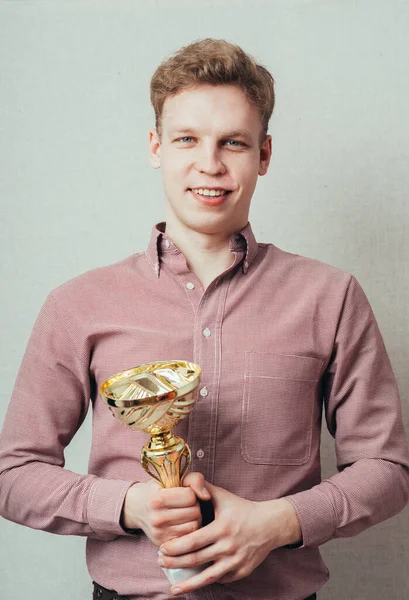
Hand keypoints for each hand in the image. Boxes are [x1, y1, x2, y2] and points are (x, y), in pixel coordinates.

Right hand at [121, 472, 210, 546]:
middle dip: (194, 506)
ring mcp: (160, 534)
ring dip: (194, 518)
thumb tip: (207, 496)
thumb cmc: (158, 490)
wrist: (136, 508)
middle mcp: (157, 518)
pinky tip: (183, 524)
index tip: (184, 492)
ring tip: (186, 513)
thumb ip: (194, 479)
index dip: (191, 493)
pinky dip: (190, 530)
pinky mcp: (164, 545)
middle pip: (195, 512)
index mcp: (157, 499)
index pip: (190, 496)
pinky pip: (189, 538)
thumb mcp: (172, 478)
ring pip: (195, 526)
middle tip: (185, 504)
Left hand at [158, 482, 301, 594]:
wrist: (271, 525)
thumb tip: (183, 482)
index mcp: (222, 527)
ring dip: (188, 584)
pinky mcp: (242, 572)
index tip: (162, 548)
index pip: (193, 541)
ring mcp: (236, 561)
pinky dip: (206, 580)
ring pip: (207, 577)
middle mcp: (229, 547)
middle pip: (196, 560)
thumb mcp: (223, 496)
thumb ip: (203, 488)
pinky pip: (220, 579)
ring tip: (173, 589)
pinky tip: (194, 579)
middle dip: (175, 563)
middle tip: (160, 563)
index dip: (175, 547)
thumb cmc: (242, 508)